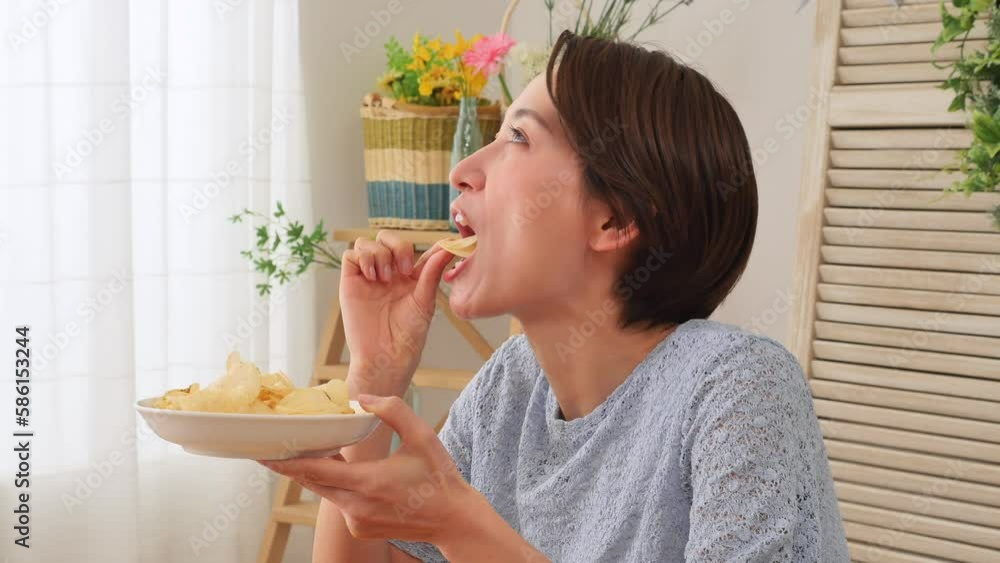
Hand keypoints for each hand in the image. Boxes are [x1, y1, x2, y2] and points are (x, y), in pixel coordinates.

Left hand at [259, 394, 475, 543]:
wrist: (453, 519)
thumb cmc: (439, 476)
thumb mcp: (421, 435)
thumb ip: (391, 410)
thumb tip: (360, 400)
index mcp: (368, 482)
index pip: (315, 472)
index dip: (285, 463)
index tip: (262, 454)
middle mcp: (357, 507)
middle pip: (313, 483)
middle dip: (295, 465)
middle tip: (276, 448)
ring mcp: (357, 522)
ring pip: (328, 493)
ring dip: (325, 474)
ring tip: (327, 453)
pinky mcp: (361, 529)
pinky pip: (342, 505)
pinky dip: (343, 489)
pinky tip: (360, 477)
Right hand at [340, 231, 453, 394]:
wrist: (386, 356)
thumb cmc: (408, 335)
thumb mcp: (425, 301)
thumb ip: (432, 272)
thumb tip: (448, 247)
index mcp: (408, 277)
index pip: (414, 249)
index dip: (426, 244)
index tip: (444, 245)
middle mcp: (387, 274)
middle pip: (387, 238)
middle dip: (397, 246)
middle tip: (404, 270)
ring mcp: (368, 277)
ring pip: (367, 242)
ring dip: (379, 254)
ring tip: (385, 279)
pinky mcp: (350, 283)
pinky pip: (350, 255)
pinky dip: (363, 258)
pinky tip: (372, 277)